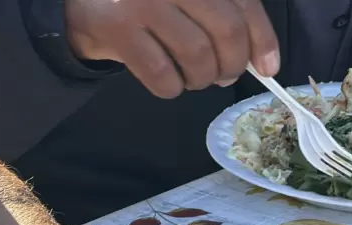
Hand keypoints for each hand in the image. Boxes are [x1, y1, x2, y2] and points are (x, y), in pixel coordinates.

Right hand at [64, 0, 279, 97]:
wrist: (83, 2)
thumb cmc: (147, 3)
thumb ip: (223, 13)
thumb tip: (262, 61)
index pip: (243, 3)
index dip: (262, 39)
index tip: (269, 68)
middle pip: (226, 30)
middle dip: (233, 64)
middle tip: (224, 76)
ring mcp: (143, 2)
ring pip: (196, 55)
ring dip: (202, 79)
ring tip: (195, 79)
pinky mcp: (117, 28)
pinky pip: (161, 74)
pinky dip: (172, 88)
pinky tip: (170, 84)